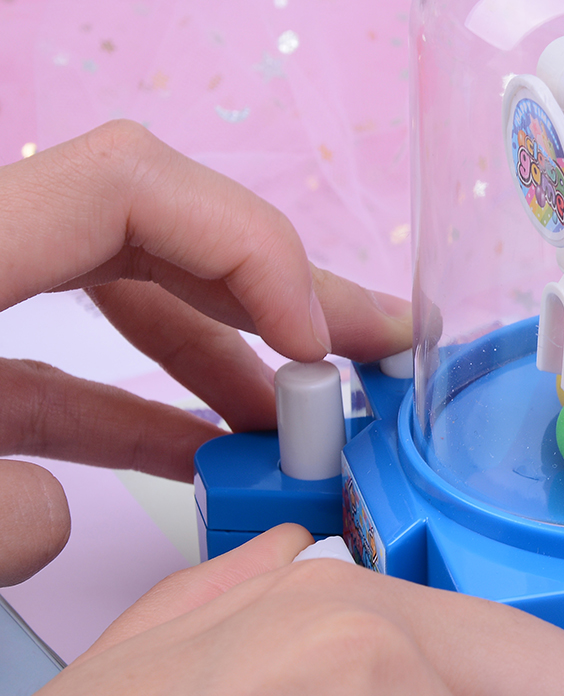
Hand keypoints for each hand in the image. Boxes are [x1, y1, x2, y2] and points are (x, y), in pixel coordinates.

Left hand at [0, 122, 411, 583]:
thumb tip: (53, 511)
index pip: (134, 184)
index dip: (251, 246)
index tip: (312, 345)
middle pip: (166, 231)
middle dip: (286, 291)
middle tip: (379, 345)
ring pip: (136, 294)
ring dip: (234, 351)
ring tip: (312, 414)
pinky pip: (77, 371)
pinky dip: (152, 406)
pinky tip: (208, 453)